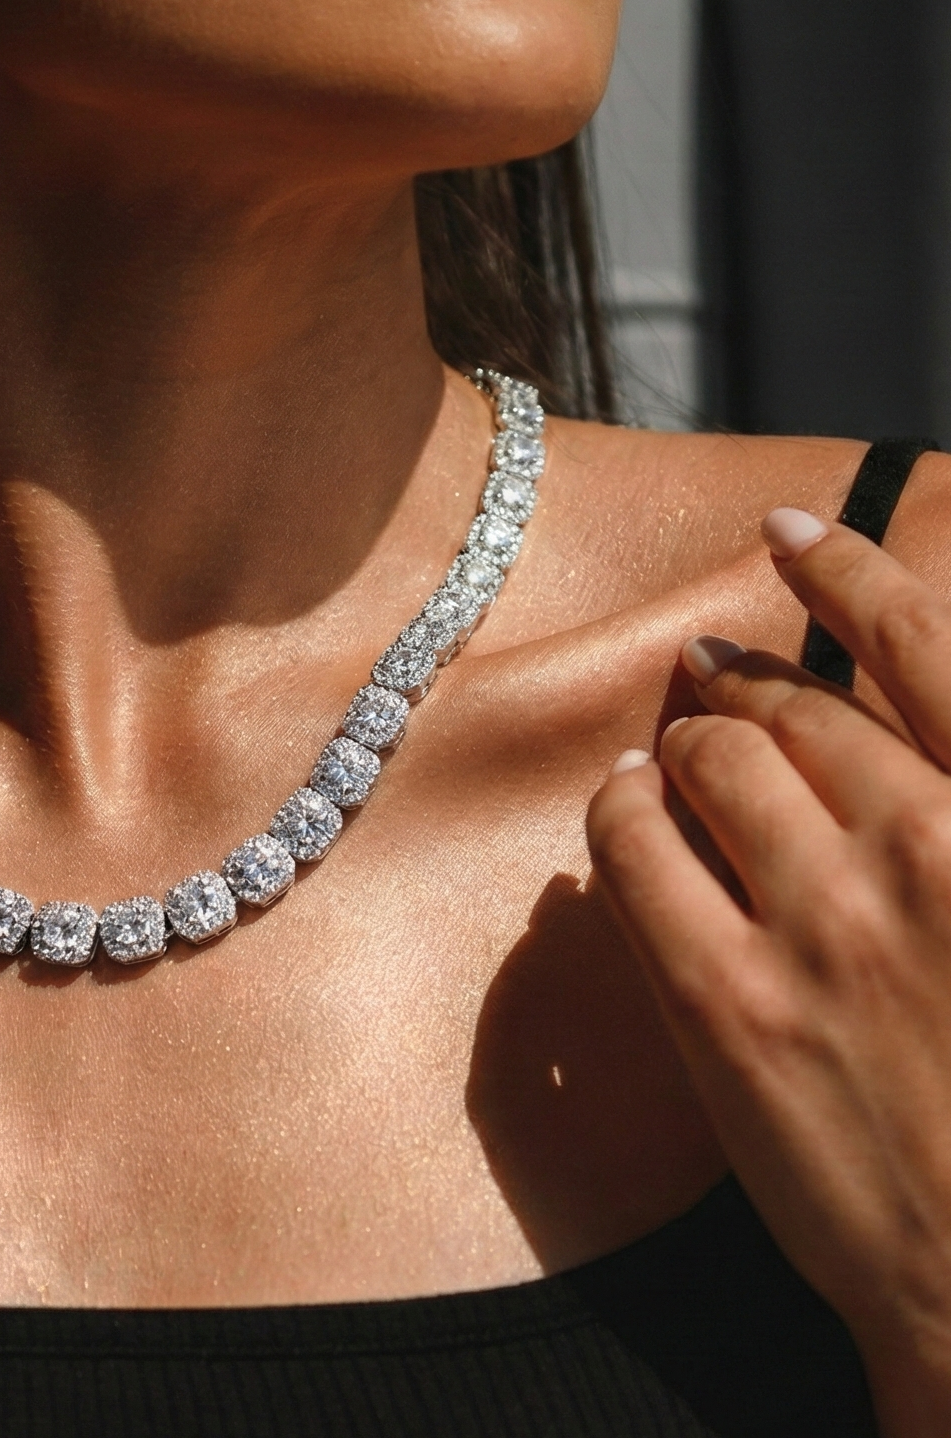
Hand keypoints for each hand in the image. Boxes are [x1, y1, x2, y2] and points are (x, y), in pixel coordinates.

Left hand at [588, 508, 950, 1437]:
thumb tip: (898, 760)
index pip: (926, 649)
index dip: (847, 574)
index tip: (792, 535)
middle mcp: (926, 848)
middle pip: (794, 708)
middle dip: (743, 683)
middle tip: (709, 672)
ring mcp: (821, 925)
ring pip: (705, 759)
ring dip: (679, 741)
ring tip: (669, 748)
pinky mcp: (725, 1003)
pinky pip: (632, 851)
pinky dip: (618, 814)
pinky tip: (623, 813)